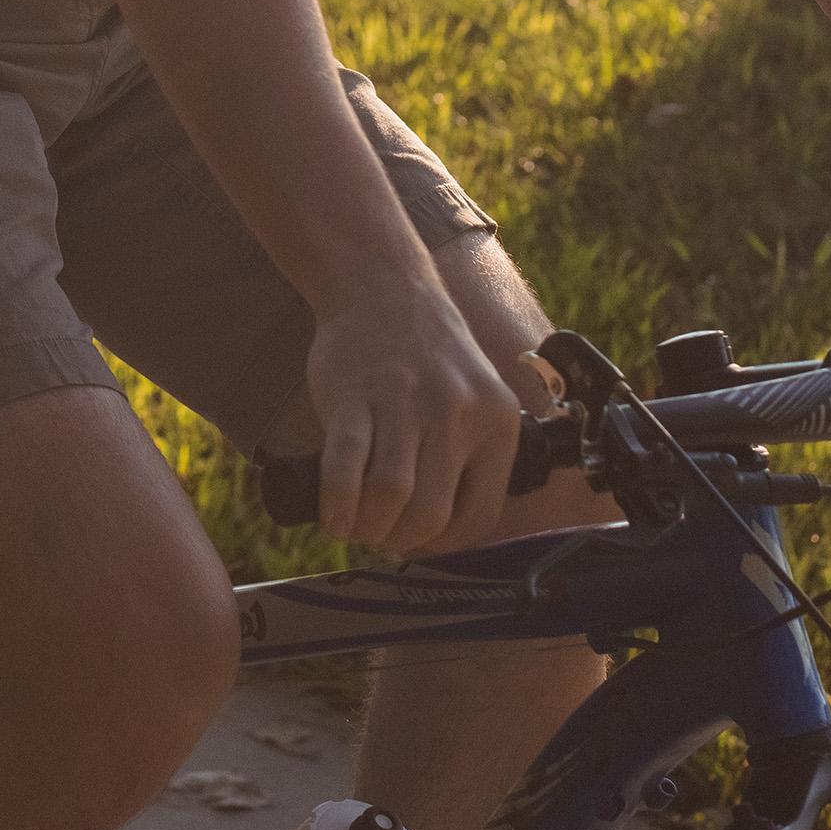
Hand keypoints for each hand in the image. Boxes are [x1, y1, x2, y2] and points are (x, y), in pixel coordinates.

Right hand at [304, 279, 526, 555]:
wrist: (384, 287)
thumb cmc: (426, 357)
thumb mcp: (475, 399)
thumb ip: (467, 457)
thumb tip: (437, 533)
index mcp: (497, 422)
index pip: (478, 516)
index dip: (443, 542)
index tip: (418, 539)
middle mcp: (457, 412)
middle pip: (430, 514)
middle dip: (399, 539)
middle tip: (380, 534)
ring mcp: (404, 401)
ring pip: (389, 497)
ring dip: (368, 527)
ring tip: (356, 526)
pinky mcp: (355, 396)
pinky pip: (346, 468)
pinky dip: (337, 505)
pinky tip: (333, 516)